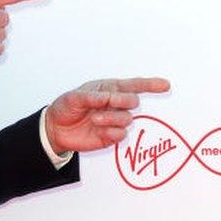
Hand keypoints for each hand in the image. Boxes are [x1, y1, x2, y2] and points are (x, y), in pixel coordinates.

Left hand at [45, 77, 170, 154]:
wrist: (55, 128)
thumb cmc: (66, 107)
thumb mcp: (74, 97)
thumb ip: (92, 97)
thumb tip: (109, 97)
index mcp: (108, 89)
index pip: (133, 85)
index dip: (150, 85)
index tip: (165, 85)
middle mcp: (114, 104)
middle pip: (133, 101)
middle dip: (125, 101)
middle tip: (111, 101)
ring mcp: (114, 121)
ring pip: (127, 118)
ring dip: (112, 118)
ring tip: (95, 119)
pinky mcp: (111, 136)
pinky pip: (121, 134)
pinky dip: (112, 132)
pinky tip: (101, 131)